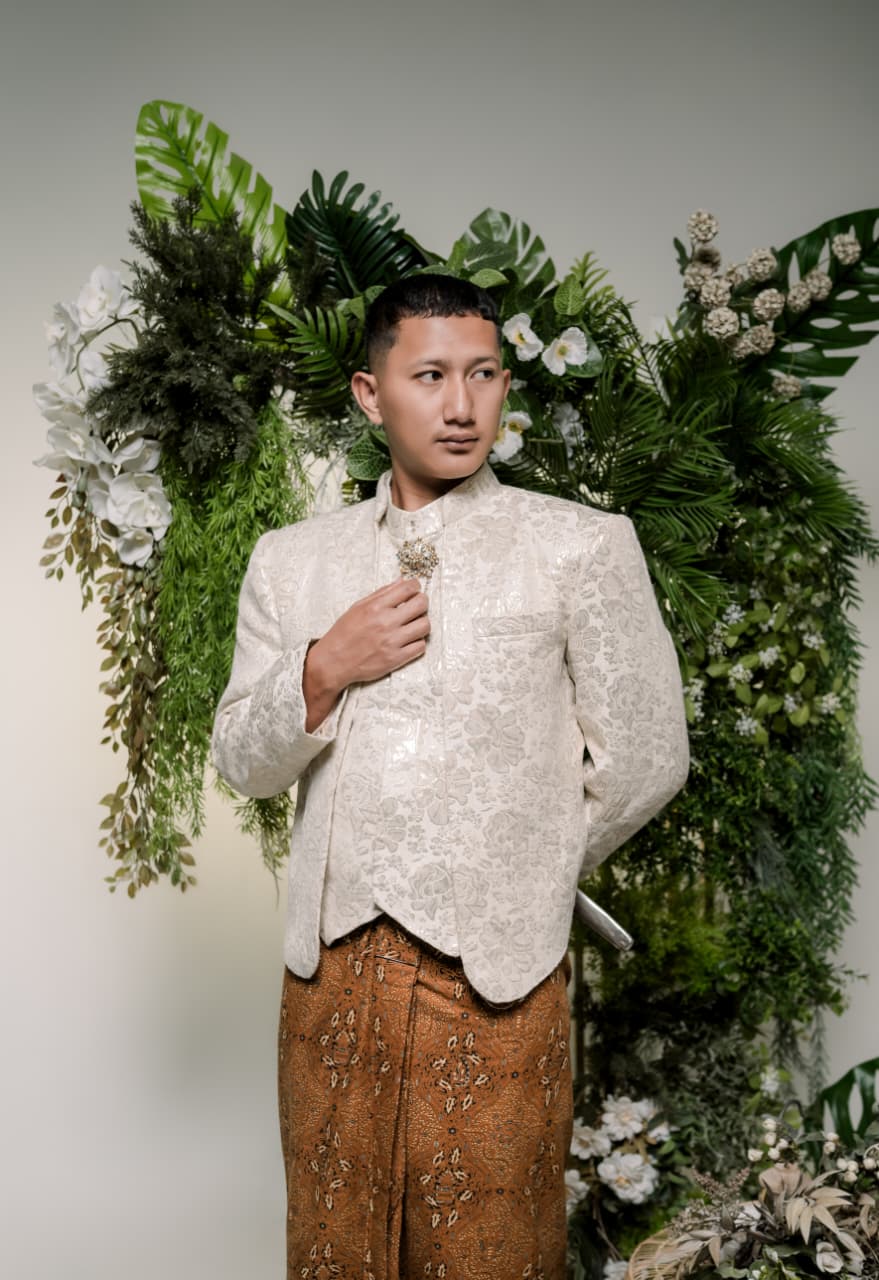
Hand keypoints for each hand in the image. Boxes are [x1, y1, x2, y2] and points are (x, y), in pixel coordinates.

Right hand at [302, 577, 429, 729]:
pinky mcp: (396, 658)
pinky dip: (417, 642)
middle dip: (422, 603)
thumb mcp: (358, 607)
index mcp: (375, 607)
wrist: (334, 662)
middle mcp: (386, 622)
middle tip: (416, 607)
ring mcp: (392, 641)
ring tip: (412, 626)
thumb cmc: (344, 634)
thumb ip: (382, 593)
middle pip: (422, 604)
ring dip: (421, 623)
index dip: (415, 586)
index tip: (414, 590)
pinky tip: (408, 641)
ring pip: (425, 626)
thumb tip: (402, 580)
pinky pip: (421, 646)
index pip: (408, 588)